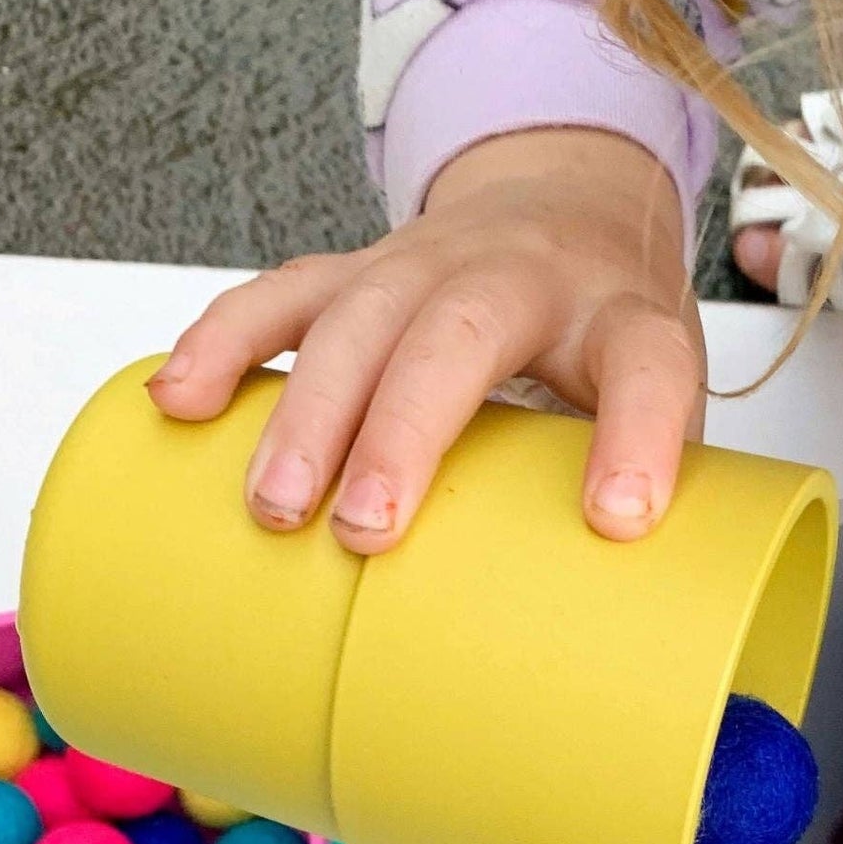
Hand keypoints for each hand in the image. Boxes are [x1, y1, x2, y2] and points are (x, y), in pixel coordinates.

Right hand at [146, 127, 704, 551]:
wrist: (568, 207)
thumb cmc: (611, 335)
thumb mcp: (662, 405)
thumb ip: (658, 494)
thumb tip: (631, 636)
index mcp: (620, 317)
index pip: (644, 364)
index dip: (636, 437)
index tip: (618, 519)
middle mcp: (519, 273)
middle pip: (461, 331)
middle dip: (403, 430)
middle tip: (365, 532)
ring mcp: (429, 262)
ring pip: (357, 316)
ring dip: (307, 412)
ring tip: (273, 508)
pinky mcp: (358, 269)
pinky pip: (281, 296)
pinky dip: (226, 345)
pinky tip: (179, 402)